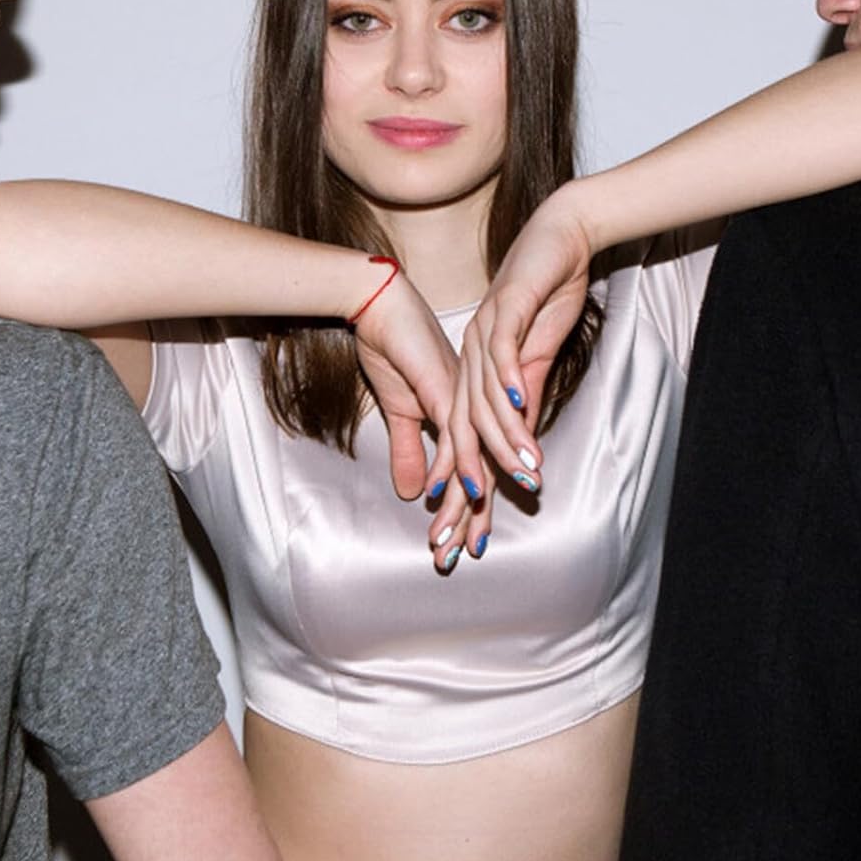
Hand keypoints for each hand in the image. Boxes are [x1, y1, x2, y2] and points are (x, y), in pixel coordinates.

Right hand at [353, 268, 491, 573]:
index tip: (463, 546)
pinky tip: (465, 490)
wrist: (380, 305)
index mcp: (462, 415)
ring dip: (471, 503)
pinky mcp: (447, 388)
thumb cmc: (391, 348)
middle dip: (473, 518)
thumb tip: (411, 492)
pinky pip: (458, 432)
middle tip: (472, 555)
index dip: (467, 509)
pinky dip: (462, 464)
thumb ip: (408, 449)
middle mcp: (470, 410)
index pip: (472, 469)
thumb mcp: (398, 410)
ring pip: (474, 460)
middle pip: (480, 472)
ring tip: (471, 539)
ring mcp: (462, 398)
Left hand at [426, 194, 594, 551]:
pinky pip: (502, 352)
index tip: (457, 538)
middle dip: (461, 485)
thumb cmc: (545, 299)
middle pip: (460, 433)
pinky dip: (507, 380)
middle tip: (461, 527)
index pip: (463, 445)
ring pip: (483, 400)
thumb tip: (518, 452)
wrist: (555, 239)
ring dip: (501, 439)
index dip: (460, 491)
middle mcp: (471, 362)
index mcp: (473, 379)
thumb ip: (522, 406)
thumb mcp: (533, 364)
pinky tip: (516, 405)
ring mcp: (484, 336)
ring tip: (518, 475)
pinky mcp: (504, 309)